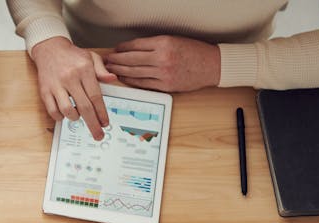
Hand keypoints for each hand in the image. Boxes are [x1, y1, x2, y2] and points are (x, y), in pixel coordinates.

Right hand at [30, 36, 115, 140]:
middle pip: (84, 107)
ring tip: (78, 116)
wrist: (49, 48)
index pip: (95, 96)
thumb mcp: (91, 57)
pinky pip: (52, 111)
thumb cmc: (71, 55)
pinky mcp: (45, 91)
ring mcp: (56, 85)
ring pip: (68, 110)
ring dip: (75, 118)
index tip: (105, 123)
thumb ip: (102, 70)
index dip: (101, 112)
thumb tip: (112, 80)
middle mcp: (70, 78)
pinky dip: (60, 117)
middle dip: (93, 124)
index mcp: (84, 70)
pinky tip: (64, 114)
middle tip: (98, 135)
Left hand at [104, 36, 220, 92]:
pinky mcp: (165, 86)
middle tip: (106, 61)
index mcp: (164, 43)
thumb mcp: (175, 40)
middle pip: (131, 60)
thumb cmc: (195, 52)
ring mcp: (163, 74)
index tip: (115, 49)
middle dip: (116, 60)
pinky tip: (123, 79)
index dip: (122, 48)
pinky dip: (130, 81)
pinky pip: (142, 84)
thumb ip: (154, 44)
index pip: (136, 46)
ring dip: (119, 71)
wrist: (212, 66)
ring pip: (134, 73)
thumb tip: (133, 49)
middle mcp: (162, 58)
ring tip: (110, 70)